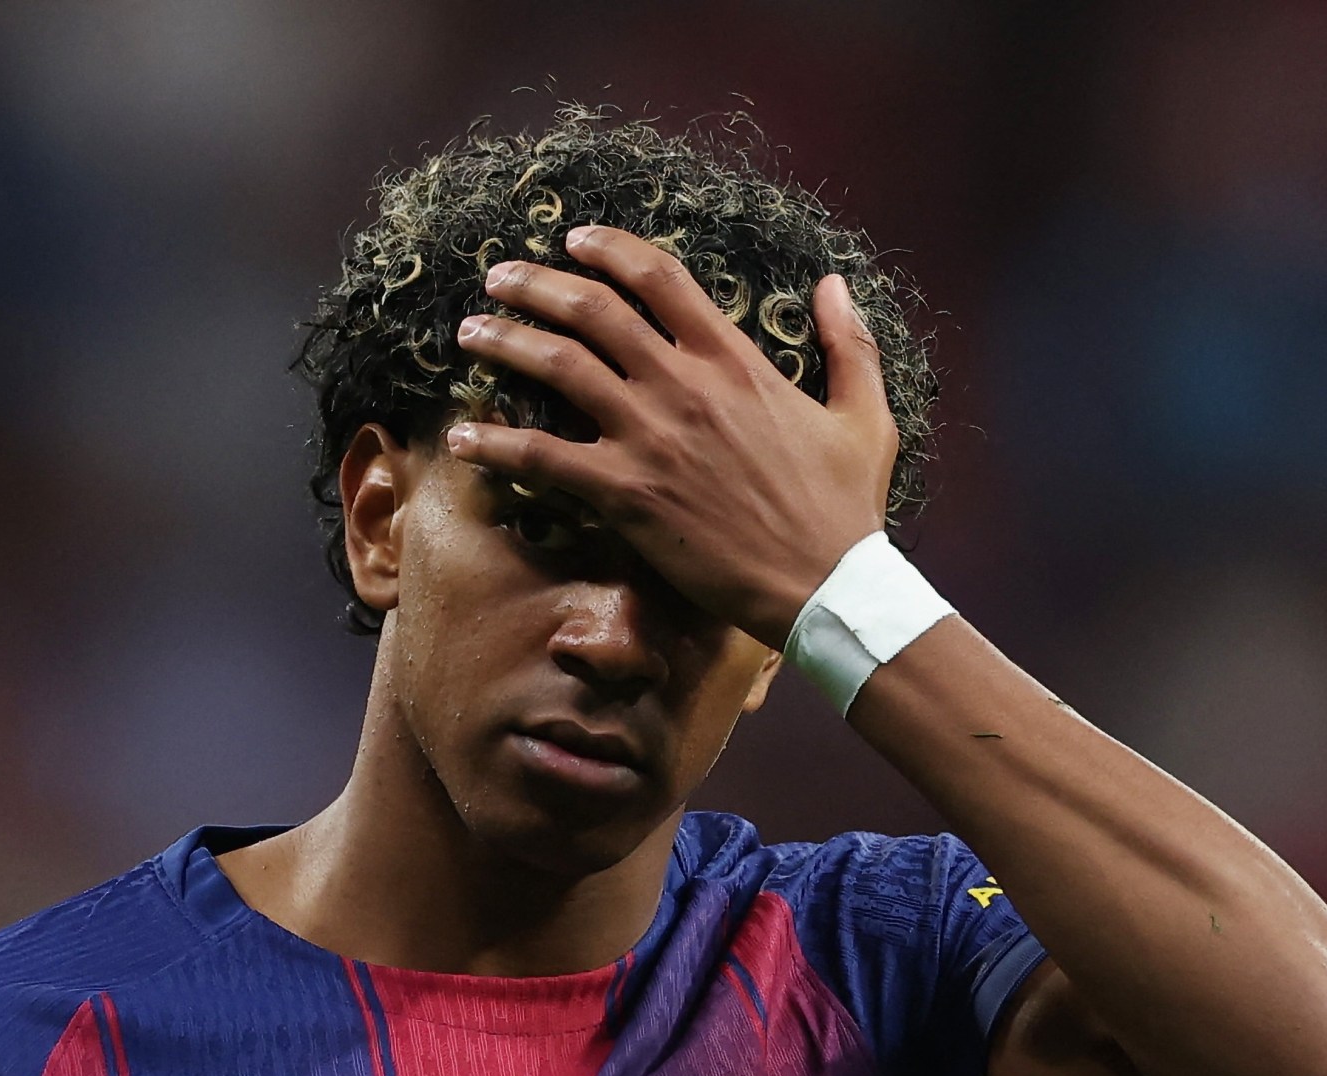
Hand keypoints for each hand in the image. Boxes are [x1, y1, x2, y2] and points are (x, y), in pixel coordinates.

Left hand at [446, 225, 897, 650]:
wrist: (823, 584)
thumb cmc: (844, 506)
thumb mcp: (864, 414)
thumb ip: (848, 343)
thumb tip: (833, 283)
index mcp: (734, 359)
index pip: (659, 278)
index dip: (609, 249)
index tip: (574, 239)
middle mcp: (683, 386)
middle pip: (592, 310)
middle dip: (536, 285)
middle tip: (498, 280)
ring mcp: (650, 438)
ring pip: (558, 368)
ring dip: (505, 343)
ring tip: (470, 333)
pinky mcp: (626, 494)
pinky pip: (543, 457)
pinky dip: (496, 443)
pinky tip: (461, 437)